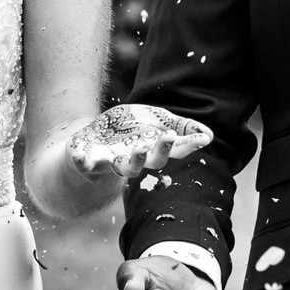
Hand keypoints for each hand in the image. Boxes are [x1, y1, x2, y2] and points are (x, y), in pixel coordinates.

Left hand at [68, 105, 213, 190]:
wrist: (90, 141)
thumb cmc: (128, 132)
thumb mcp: (154, 121)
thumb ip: (180, 126)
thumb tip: (208, 135)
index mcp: (153, 150)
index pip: (174, 150)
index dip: (188, 146)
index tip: (202, 140)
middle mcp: (135, 161)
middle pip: (152, 162)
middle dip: (160, 151)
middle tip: (168, 137)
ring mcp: (111, 163)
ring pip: (125, 168)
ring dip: (134, 160)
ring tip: (139, 148)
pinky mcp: (87, 163)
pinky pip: (85, 165)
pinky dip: (82, 161)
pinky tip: (81, 155)